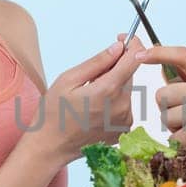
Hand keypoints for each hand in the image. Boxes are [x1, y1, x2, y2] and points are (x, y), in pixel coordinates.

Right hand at [29, 36, 145, 164]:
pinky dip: (114, 102)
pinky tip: (95, 110)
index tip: (123, 39)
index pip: (134, 59)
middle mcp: (122, 106)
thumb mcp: (68, 79)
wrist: (51, 147)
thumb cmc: (54, 113)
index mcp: (108, 91)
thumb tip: (118, 47)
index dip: (131, 45)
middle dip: (115, 68)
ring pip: (127, 90)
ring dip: (114, 86)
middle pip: (129, 74)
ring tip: (90, 97)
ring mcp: (125, 120)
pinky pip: (125, 106)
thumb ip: (97, 62)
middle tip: (92, 76)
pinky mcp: (124, 129)